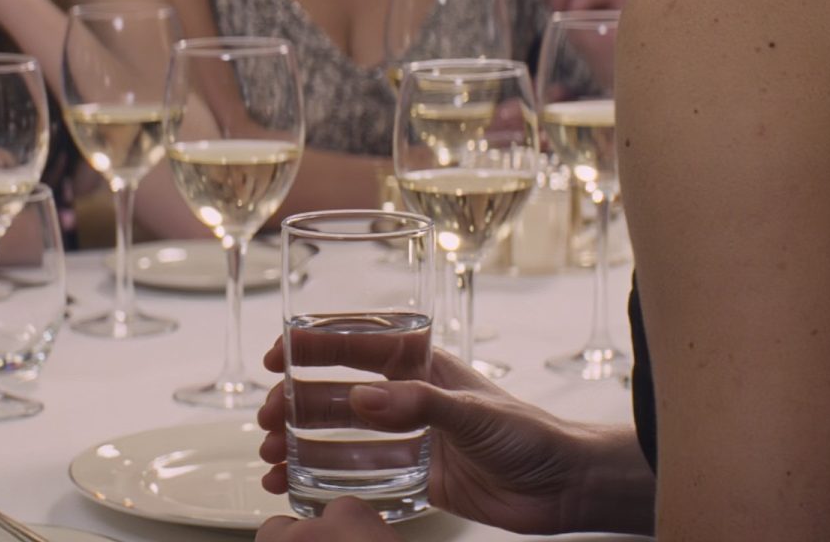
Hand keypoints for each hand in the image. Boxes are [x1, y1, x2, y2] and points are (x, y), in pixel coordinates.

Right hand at [257, 341, 592, 537]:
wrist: (564, 485)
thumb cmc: (528, 431)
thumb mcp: (471, 412)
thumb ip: (417, 404)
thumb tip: (361, 398)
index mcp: (420, 362)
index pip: (356, 343)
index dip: (312, 346)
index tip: (276, 358)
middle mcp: (408, 395)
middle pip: (337, 391)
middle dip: (295, 401)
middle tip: (265, 420)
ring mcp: (409, 436)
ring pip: (340, 434)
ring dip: (301, 441)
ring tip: (269, 457)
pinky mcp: (415, 476)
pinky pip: (359, 475)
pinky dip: (323, 478)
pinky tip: (294, 485)